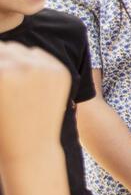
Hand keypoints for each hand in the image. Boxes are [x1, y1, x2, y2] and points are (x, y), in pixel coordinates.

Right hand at [0, 41, 70, 162]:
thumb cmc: (1, 123)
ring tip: (12, 79)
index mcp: (1, 73)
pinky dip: (31, 63)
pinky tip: (27, 80)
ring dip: (14, 59)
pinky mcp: (60, 72)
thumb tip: (0, 49)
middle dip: (1, 61)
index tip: (0, 80)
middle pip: (4, 48)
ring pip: (22, 50)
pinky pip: (39, 56)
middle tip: (5, 79)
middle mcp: (24, 67)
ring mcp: (46, 69)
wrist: (30, 145)